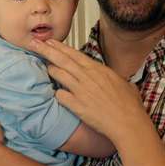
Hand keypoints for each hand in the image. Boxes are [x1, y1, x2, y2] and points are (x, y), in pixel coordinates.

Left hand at [30, 38, 145, 139]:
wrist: (129, 123)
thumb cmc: (130, 107)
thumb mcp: (126, 86)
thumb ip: (117, 81)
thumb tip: (119, 81)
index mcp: (100, 70)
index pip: (75, 54)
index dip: (61, 47)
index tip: (51, 41)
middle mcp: (89, 77)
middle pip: (63, 59)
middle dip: (46, 50)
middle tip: (34, 44)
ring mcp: (82, 90)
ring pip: (59, 74)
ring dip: (49, 69)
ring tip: (41, 65)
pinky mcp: (78, 106)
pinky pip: (60, 96)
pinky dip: (56, 94)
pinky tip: (54, 94)